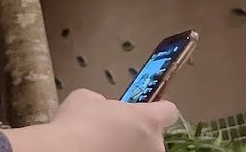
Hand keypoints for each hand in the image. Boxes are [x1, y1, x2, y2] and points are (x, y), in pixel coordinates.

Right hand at [1, 88, 178, 151]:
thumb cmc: (77, 124)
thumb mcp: (87, 98)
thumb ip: (104, 102)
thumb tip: (102, 108)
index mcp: (148, 120)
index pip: (169, 111)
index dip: (157, 109)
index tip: (147, 111)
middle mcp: (154, 145)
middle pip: (154, 136)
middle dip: (136, 134)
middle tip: (113, 132)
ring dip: (127, 149)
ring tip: (102, 147)